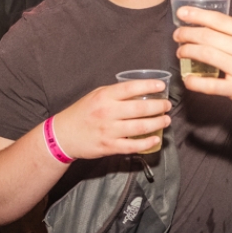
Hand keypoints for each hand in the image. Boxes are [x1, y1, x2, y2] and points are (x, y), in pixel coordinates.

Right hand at [53, 80, 171, 158]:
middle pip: (140, 109)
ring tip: (166, 120)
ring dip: (157, 124)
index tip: (161, 85)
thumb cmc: (82, 112)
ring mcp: (109, 131)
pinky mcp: (109, 147)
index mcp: (104, 96)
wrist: (64, 135)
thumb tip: (140, 90)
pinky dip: (147, 144)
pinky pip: (133, 146)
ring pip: (140, 128)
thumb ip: (115, 93)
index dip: (149, 86)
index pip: (131, 88)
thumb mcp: (96, 95)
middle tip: (167, 106)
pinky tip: (156, 139)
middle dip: (159, 107)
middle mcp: (107, 113)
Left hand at [173, 6, 231, 121]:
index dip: (196, 15)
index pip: (218, 19)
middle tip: (177, 36)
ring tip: (180, 52)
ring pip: (206, 55)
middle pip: (208, 36)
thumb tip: (209, 26)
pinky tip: (187, 79)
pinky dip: (194, 81)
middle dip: (186, 34)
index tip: (181, 13)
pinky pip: (210, 85)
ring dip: (187, 52)